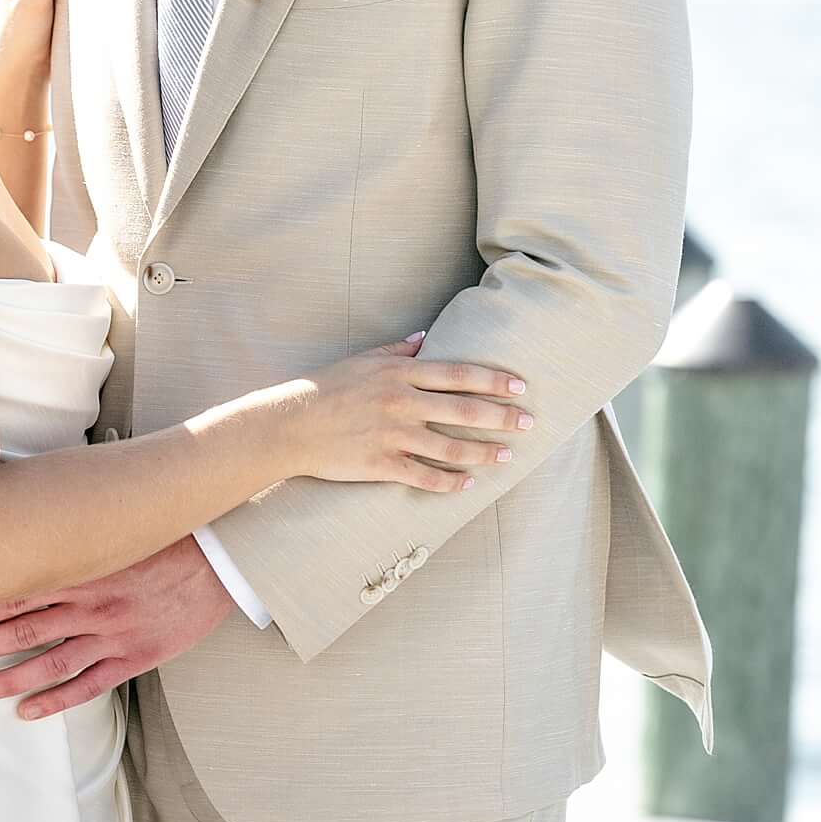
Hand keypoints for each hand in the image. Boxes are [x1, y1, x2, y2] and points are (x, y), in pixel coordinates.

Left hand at [0, 536, 235, 702]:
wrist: (220, 557)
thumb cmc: (165, 536)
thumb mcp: (114, 527)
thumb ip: (73, 536)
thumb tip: (29, 531)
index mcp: (82, 569)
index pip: (17, 590)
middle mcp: (91, 604)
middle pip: (22, 629)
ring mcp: (113, 634)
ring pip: (48, 662)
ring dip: (7, 679)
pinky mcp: (135, 657)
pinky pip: (89, 685)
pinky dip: (57, 700)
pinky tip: (27, 712)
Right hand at [309, 344, 534, 495]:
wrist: (291, 424)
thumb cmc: (327, 388)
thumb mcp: (363, 360)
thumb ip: (398, 351)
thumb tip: (425, 338)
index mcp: (401, 374)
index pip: (460, 375)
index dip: (494, 380)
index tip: (520, 386)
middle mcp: (403, 403)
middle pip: (464, 410)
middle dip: (502, 417)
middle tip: (529, 423)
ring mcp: (394, 435)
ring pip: (451, 447)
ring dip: (484, 453)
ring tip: (506, 456)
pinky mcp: (382, 465)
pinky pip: (424, 476)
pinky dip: (449, 482)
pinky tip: (468, 484)